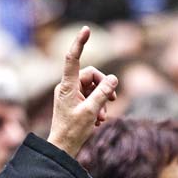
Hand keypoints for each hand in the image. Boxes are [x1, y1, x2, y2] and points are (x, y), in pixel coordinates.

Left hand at [47, 26, 117, 157]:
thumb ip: (103, 93)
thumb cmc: (73, 131)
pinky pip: (90, 97)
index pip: (73, 59)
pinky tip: (98, 121)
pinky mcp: (74, 103)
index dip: (80, 43)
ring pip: (93, 88)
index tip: (87, 29)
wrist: (63, 148)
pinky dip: (97, 107)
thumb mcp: (91, 112)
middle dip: (104, 87)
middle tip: (112, 100)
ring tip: (103, 117)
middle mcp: (67, 87)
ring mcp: (70, 95)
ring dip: (101, 101)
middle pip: (92, 75)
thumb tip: (114, 78)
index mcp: (67, 86)